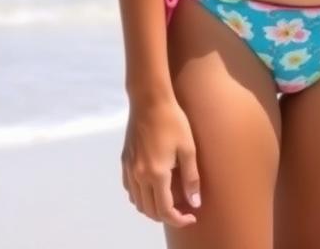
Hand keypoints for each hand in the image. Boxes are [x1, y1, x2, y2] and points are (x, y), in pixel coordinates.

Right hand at [121, 96, 200, 226]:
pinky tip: (152, 187)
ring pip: (137, 202)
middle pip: (149, 210)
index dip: (179, 219)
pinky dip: (141, 196)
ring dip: (152, 207)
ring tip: (169, 200)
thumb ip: (191, 178)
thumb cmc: (173, 121)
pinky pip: (130, 189)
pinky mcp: (124, 160)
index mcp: (156, 175)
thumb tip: (194, 203)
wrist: (149, 100)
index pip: (164, 210)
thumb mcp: (188, 148)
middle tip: (182, 209)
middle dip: (166, 216)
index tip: (191, 216)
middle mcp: (138, 176)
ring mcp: (129, 169)